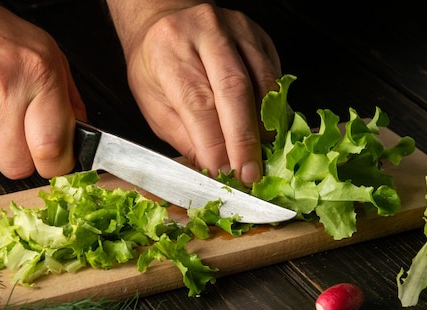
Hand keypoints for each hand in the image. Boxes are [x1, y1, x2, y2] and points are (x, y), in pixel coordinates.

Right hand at [0, 0, 85, 178]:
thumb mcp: (45, 54)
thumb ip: (68, 100)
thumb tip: (81, 141)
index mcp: (39, 72)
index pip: (53, 148)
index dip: (53, 165)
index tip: (50, 162)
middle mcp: (4, 85)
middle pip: (17, 166)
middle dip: (14, 157)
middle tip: (7, 132)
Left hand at [107, 2, 280, 186]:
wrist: (165, 19)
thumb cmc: (156, 65)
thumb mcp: (152, 103)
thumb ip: (182, 135)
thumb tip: (212, 167)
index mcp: (169, 51)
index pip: (197, 103)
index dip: (214, 143)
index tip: (224, 173)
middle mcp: (204, 32)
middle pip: (234, 91)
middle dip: (244, 140)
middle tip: (250, 173)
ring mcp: (236, 28)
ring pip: (261, 83)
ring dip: (264, 127)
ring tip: (261, 156)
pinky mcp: (258, 34)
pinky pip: (273, 75)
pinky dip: (272, 108)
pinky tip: (265, 128)